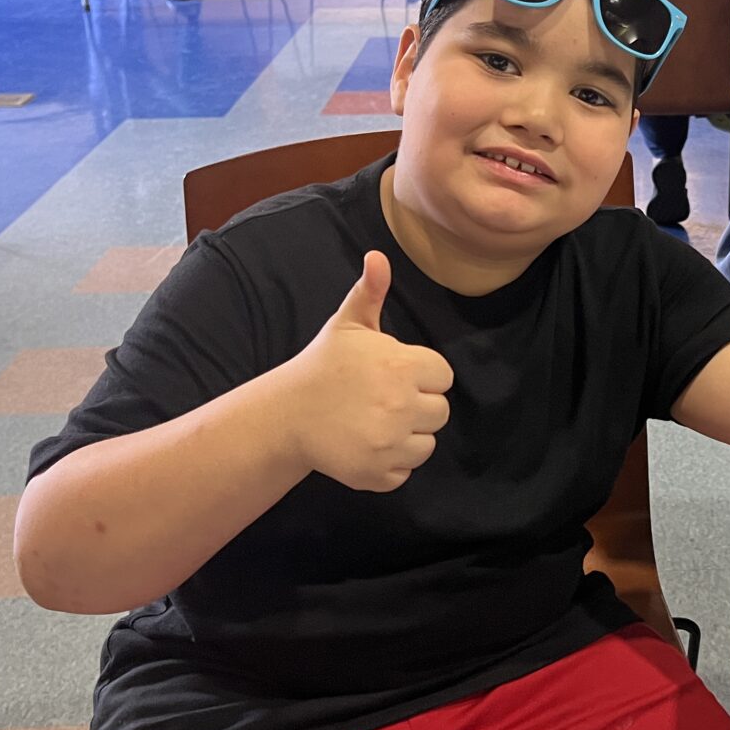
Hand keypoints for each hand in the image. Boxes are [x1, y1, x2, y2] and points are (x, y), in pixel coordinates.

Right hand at [276, 251, 451, 491]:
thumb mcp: (347, 325)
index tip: (396, 375)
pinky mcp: (378, 473)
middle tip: (384, 399)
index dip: (422, 375)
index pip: (443, 376)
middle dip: (418, 405)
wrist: (285, 414)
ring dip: (408, 436)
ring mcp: (391, 443)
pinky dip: (391, 463)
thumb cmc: (323, 366)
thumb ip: (370, 292)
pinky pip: (406, 471)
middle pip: (441, 411)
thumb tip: (377, 256)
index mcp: (403, 367)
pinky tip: (368, 444)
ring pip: (428, 444)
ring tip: (376, 422)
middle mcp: (402, 406)